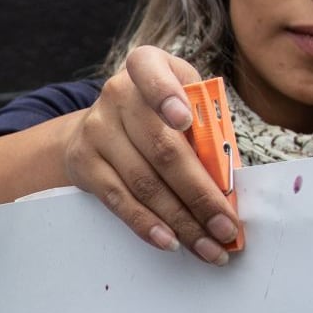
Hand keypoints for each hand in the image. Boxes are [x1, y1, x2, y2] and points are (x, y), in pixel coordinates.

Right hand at [64, 45, 240, 264]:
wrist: (101, 125)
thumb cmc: (159, 115)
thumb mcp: (183, 101)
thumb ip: (205, 128)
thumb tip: (229, 183)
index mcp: (147, 67)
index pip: (152, 72)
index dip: (167, 94)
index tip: (185, 120)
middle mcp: (116, 94)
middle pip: (161, 149)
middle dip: (200, 194)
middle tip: (227, 226)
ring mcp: (96, 130)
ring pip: (144, 183)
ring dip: (181, 220)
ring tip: (209, 245)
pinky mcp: (84, 163)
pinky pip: (118, 200)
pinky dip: (146, 224)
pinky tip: (170, 241)